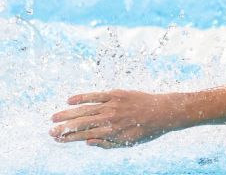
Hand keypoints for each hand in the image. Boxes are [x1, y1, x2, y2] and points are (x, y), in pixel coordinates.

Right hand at [50, 90, 182, 147]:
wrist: (164, 111)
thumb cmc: (146, 130)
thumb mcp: (128, 143)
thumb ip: (107, 144)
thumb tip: (87, 141)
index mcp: (111, 132)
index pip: (84, 135)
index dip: (69, 137)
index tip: (57, 138)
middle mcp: (110, 118)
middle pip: (81, 123)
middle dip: (64, 127)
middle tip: (49, 130)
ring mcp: (113, 105)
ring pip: (86, 109)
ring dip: (68, 114)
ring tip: (54, 117)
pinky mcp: (117, 94)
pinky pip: (97, 95)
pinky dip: (83, 97)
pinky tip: (70, 100)